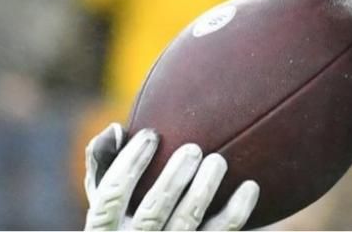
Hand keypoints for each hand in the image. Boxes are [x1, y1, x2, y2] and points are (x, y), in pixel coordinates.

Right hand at [83, 123, 258, 230]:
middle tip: (193, 149)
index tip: (151, 134)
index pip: (110, 198)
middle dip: (172, 181)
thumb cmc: (126, 210)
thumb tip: (117, 129)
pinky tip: (250, 187)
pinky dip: (236, 214)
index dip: (129, 165)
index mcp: (103, 230)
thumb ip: (102, 163)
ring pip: (186, 226)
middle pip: (151, 216)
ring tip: (219, 161)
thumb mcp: (105, 196)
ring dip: (203, 192)